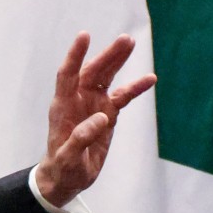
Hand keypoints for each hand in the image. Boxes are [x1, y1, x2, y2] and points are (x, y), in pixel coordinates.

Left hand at [34, 33, 154, 206]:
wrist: (67, 177)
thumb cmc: (63, 168)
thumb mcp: (68, 159)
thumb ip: (81, 138)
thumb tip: (102, 117)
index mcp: (63, 107)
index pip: (68, 75)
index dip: (75, 55)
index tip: (85, 36)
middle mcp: (78, 100)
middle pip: (92, 71)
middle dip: (107, 55)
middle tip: (126, 40)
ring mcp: (93, 105)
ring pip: (106, 77)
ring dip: (118, 61)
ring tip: (131, 43)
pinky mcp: (107, 114)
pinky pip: (122, 97)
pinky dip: (135, 87)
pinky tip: (150, 78)